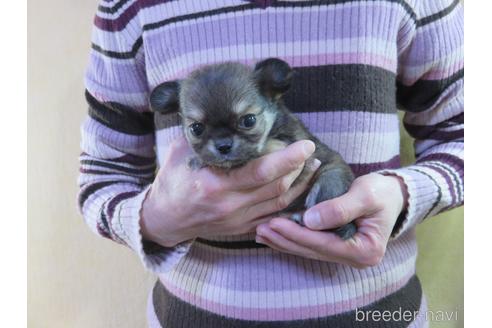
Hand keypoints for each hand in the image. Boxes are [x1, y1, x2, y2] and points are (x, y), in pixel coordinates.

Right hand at [141, 136, 320, 246]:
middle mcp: (230, 205)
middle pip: (277, 187)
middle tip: (311, 151)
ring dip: (300, 184)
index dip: (288, 158)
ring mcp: (237, 220)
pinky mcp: (241, 228)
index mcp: (215, 185)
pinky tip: (299, 189)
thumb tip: (223, 115)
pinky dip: (290, 203)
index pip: (261, 171)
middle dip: (299, 168)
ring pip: (279, 203)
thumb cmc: (172, 183)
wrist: (165, 220)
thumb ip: (203, 136)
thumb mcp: (180, 153)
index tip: (305, 144)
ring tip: (312, 167)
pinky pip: (274, 217)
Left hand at [255, 173, 407, 267]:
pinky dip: (291, 240)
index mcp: (365, 251)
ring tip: (259, 233)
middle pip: (313, 250)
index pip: (323, 243)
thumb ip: (339, 208)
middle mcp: (355, 259)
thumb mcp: (365, 194)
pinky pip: (310, 246)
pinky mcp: (338, 249)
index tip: (274, 222)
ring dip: (283, 242)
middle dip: (284, 239)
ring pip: (308, 250)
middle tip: (259, 228)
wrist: (393, 195)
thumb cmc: (382, 192)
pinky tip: (273, 235)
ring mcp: (346, 256)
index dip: (297, 233)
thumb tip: (309, 221)